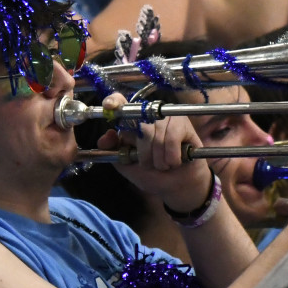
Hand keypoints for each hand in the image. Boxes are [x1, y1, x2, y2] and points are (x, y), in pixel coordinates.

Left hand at [98, 92, 214, 210]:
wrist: (179, 185)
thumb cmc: (153, 174)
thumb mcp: (128, 166)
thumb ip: (114, 151)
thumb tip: (105, 137)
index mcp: (131, 123)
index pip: (120, 104)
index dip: (114, 101)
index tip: (109, 106)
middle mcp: (147, 115)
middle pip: (140, 128)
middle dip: (145, 154)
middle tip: (150, 165)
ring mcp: (165, 116)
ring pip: (156, 137)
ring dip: (159, 160)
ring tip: (164, 165)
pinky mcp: (182, 121)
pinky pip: (171, 139)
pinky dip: (171, 157)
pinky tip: (174, 161)